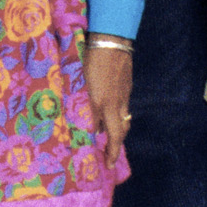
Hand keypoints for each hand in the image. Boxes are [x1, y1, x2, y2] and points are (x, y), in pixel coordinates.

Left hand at [83, 40, 133, 163]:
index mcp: (102, 104)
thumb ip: (82, 104)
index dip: (111, 151)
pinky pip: (123, 107)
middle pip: (120, 131)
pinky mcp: (126, 86)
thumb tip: (86, 121)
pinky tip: (108, 113)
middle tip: (110, 157)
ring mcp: (124, 95)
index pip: (110, 135)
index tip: (108, 164)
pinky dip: (116, 115)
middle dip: (116, 146)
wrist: (111, 42)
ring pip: (122, 119)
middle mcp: (116, 103)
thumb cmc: (90, 60)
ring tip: (107, 137)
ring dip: (116, 130)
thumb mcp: (80, 83)